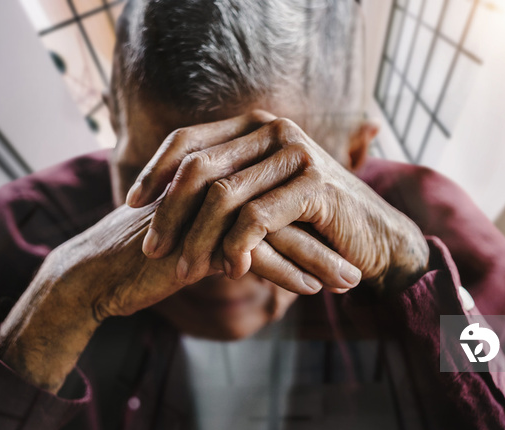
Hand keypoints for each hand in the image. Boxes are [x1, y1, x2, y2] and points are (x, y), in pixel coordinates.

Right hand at [0, 184, 354, 390]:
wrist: (96, 272)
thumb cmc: (145, 252)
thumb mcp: (191, 231)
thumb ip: (225, 222)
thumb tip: (263, 234)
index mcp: (214, 180)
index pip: (275, 193)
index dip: (311, 218)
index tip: (342, 239)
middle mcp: (212, 190)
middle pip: (283, 207)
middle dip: (326, 237)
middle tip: (361, 258)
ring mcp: (204, 214)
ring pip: (276, 232)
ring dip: (316, 258)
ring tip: (349, 280)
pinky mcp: (194, 243)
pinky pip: (251, 257)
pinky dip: (285, 274)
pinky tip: (311, 289)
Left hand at [128, 110, 428, 291]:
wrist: (373, 237)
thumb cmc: (311, 222)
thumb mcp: (262, 197)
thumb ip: (225, 186)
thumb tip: (162, 200)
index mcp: (256, 126)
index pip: (188, 139)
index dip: (154, 171)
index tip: (130, 204)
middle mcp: (274, 130)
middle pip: (199, 167)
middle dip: (168, 212)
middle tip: (152, 248)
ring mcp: (296, 153)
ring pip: (223, 196)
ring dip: (198, 238)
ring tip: (184, 270)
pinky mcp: (315, 184)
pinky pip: (258, 218)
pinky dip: (238, 246)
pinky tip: (231, 270)